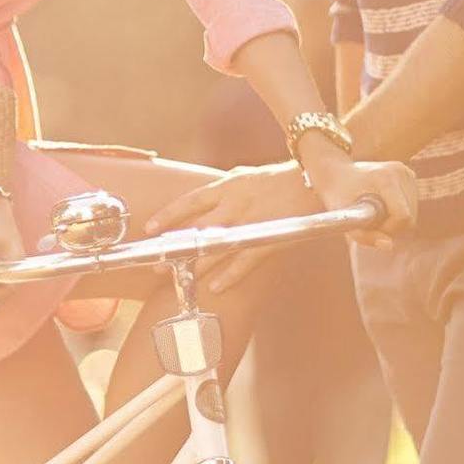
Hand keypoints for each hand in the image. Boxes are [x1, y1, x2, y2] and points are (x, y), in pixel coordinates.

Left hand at [144, 163, 318, 293]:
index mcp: (226, 187)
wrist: (313, 182)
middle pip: (197, 229)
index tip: (150, 228)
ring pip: (216, 248)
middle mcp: (233, 205)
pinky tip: (216, 287)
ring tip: (179, 278)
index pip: (189, 202)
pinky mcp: (267, 239)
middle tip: (157, 263)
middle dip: (175, 248)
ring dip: (195, 265)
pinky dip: (229, 275)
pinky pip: (244, 261)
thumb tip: (202, 200)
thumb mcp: (244, 177)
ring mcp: (249, 223)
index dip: (167, 215)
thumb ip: (222, 190)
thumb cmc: (278, 179)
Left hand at [295, 147, 418, 250]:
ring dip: (394, 220)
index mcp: (386, 179)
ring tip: (373, 211)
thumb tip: (389, 246)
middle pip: (409, 217)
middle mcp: (400, 172)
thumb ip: (365, 236)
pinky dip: (397, 212)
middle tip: (368, 219)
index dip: (389, 229)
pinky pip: (411, 206)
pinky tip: (381, 204)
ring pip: (412, 214)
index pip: (403, 216)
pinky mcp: (409, 175)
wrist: (336, 173)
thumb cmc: (337, 196)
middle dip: (390, 226)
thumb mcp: (345, 219)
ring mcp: (406, 172)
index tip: (371, 226)